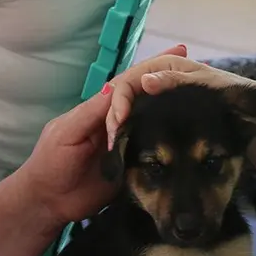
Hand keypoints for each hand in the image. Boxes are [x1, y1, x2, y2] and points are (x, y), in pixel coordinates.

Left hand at [12, 45, 190, 223]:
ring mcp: (128, 147)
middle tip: (202, 72)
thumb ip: (92, 112)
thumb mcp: (67, 133)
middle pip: (148, 102)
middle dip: (172, 86)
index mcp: (101, 111)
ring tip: (207, 100)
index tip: (179, 52)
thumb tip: (117, 86)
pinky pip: (155, 157)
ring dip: (176, 113)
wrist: (48, 203)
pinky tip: (195, 138)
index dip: (151, 70)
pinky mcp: (133, 171)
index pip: (130, 85)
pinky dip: (171, 147)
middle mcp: (119, 125)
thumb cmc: (50, 162)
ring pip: (155, 126)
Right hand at [105, 45, 255, 150]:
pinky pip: (139, 117)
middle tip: (114, 141)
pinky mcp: (162, 111)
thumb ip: (175, 80)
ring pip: (128, 107)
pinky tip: (127, 145)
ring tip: (116, 146)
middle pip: (123, 94)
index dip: (119, 99)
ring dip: (119, 124)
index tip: (120, 122)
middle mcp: (157, 77)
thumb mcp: (204, 85)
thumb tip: (145, 81)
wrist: (250, 111)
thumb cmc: (229, 93)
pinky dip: (130, 130)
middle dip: (114, 116)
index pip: (128, 79)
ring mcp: (158, 94)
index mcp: (163, 64)